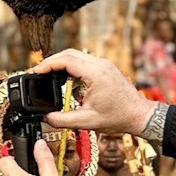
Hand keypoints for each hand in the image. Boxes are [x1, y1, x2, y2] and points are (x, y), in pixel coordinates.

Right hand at [34, 50, 154, 135]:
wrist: (140, 115)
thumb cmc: (118, 118)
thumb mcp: (87, 122)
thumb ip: (63, 120)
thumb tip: (46, 118)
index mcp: (95, 74)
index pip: (66, 60)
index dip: (47, 65)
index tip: (36, 72)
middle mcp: (100, 65)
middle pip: (69, 53)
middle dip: (51, 61)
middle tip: (38, 72)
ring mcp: (104, 64)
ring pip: (77, 55)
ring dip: (61, 62)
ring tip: (48, 73)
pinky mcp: (106, 68)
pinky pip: (85, 60)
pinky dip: (71, 65)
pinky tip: (65, 76)